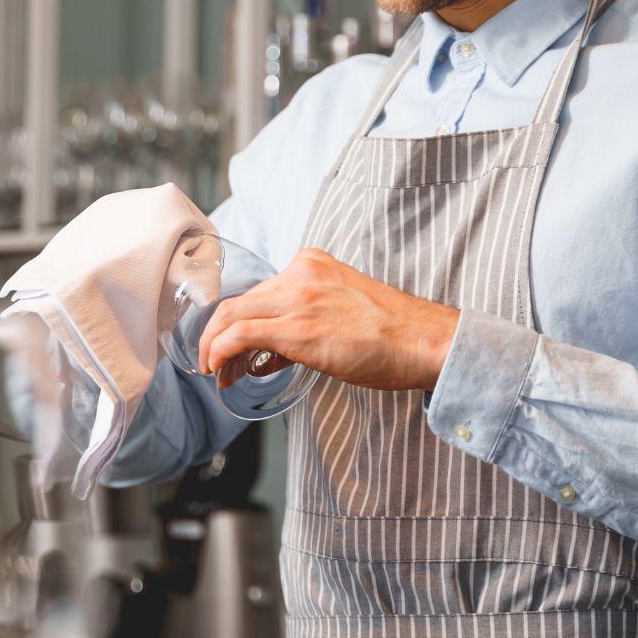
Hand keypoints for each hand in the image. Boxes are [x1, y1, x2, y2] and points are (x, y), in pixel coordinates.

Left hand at [196, 248, 459, 392]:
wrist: (424, 341)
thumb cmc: (392, 335)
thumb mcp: (342, 311)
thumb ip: (305, 320)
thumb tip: (269, 352)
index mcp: (311, 263)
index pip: (257, 293)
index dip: (234, 324)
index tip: (229, 348)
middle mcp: (300, 272)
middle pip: (238, 302)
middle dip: (217, 336)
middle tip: (214, 365)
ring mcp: (298, 297)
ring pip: (231, 315)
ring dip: (214, 347)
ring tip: (216, 373)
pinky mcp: (297, 326)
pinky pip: (239, 333)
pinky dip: (220, 351)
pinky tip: (220, 370)